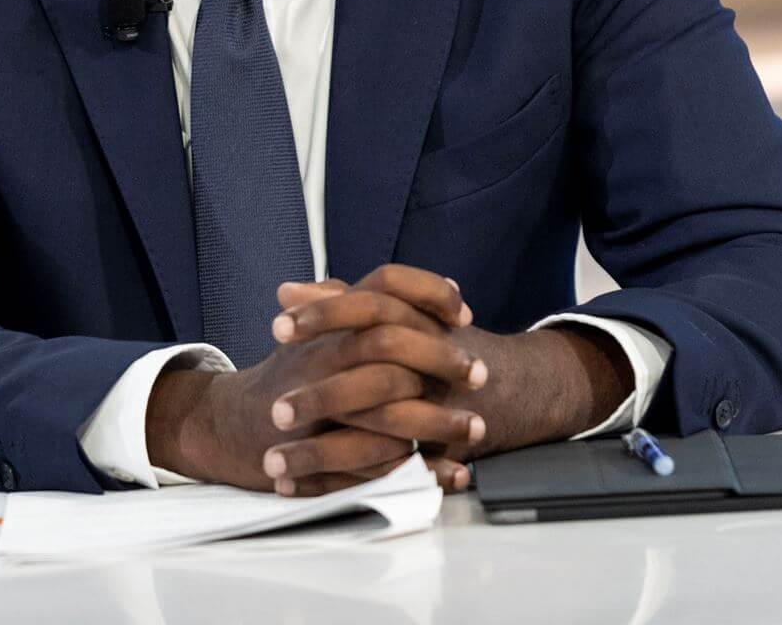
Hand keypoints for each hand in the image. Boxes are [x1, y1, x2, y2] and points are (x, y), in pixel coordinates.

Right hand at [144, 279, 486, 496]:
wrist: (231, 425)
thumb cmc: (288, 375)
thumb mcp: (318, 332)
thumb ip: (362, 311)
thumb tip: (419, 292)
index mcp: (327, 324)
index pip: (381, 288)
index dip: (427, 293)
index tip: (463, 313)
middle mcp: (320, 356)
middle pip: (390, 346)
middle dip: (442, 361)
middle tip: (480, 374)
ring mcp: (316, 404)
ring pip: (388, 412)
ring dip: (439, 423)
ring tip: (476, 430)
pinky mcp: (318, 452)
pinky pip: (377, 463)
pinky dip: (419, 471)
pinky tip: (450, 471)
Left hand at [273, 266, 633, 476]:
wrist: (507, 387)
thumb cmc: (435, 347)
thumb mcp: (395, 316)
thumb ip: (341, 302)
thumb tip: (287, 290)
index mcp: (416, 324)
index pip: (369, 309)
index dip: (324, 315)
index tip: (278, 325)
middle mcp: (430, 368)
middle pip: (375, 379)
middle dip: (321, 397)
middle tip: (274, 410)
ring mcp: (437, 414)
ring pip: (379, 440)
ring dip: (322, 455)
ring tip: (276, 462)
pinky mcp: (436, 455)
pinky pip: (389, 478)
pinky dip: (344, 487)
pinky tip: (301, 490)